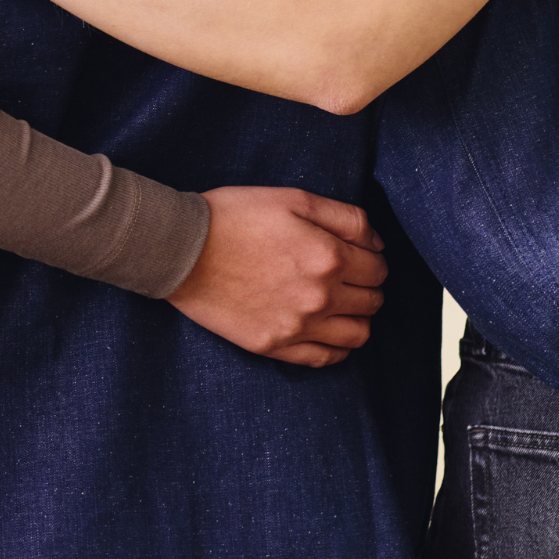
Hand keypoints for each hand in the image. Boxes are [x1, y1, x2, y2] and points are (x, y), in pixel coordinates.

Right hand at [166, 187, 386, 367]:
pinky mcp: (273, 345)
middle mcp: (320, 297)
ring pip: (357, 335)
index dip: (372, 259)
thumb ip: (346, 218)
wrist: (180, 249)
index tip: (357, 255)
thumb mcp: (293, 199)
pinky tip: (326, 332)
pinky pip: (324, 359)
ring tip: (341, 306)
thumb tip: (377, 243)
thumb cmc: (233, 217)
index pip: (378, 269)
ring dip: (358, 319)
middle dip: (367, 287)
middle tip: (349, 277)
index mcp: (329, 257)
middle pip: (372, 302)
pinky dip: (336, 348)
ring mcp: (297, 326)